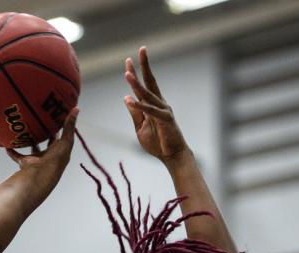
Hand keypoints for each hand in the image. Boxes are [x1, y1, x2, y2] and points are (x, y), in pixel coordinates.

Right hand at [5, 107, 77, 191]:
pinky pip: (17, 156)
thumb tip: (76, 109)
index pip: (59, 138)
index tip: (54, 118)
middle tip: (38, 122)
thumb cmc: (56, 160)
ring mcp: (36, 159)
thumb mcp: (66, 140)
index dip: (58, 129)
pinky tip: (8, 144)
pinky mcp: (25, 163)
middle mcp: (48, 156)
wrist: (41, 173)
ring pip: (32, 149)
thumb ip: (69, 125)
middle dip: (43, 134)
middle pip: (45, 143)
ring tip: (23, 131)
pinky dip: (12, 152)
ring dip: (27, 142)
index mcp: (59, 151)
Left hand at [124, 47, 188, 163]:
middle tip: (141, 50)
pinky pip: (150, 111)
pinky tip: (128, 100)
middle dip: (144, 66)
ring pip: (148, 94)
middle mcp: (159, 103)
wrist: (172, 155)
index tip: (128, 61)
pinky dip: (139, 106)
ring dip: (136, 85)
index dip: (136, 73)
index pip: (143, 86)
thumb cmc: (158, 142)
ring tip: (127, 74)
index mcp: (153, 104)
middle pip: (150, 82)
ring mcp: (163, 110)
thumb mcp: (140, 126)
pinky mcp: (165, 120)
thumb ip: (135, 113)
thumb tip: (126, 99)